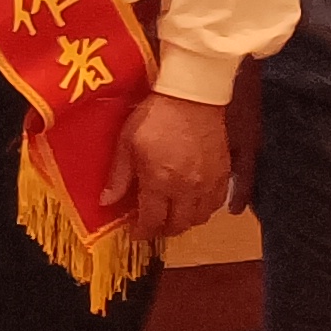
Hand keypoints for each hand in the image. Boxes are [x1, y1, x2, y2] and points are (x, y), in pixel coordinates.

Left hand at [113, 92, 235, 243]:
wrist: (192, 97)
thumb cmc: (155, 116)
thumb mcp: (127, 142)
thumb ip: (118, 176)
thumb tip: (106, 202)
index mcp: (160, 181)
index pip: (153, 220)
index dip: (143, 231)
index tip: (136, 233)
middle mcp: (187, 188)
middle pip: (178, 225)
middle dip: (163, 230)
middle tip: (152, 224)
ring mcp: (209, 183)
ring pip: (200, 218)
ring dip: (185, 222)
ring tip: (172, 214)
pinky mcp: (224, 174)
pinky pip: (217, 204)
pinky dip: (204, 210)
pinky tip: (193, 202)